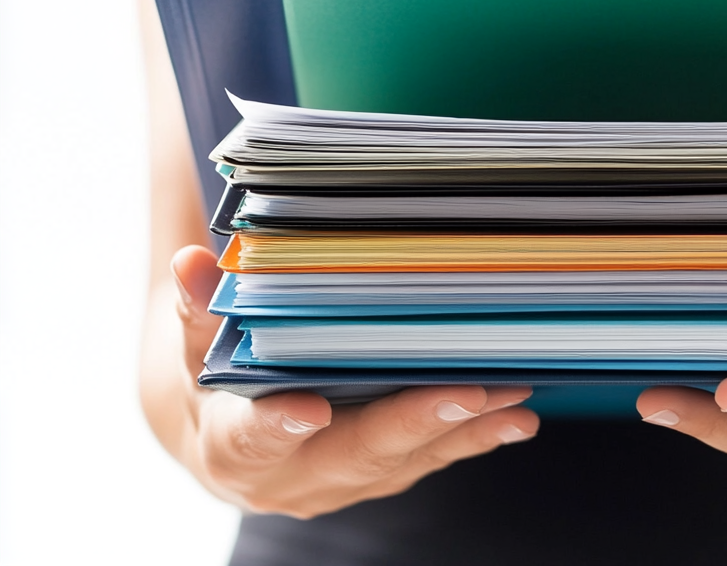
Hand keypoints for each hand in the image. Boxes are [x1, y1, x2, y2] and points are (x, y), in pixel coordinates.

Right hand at [165, 245, 539, 517]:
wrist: (228, 446)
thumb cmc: (212, 386)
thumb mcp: (192, 350)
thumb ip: (197, 311)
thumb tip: (190, 262)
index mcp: (234, 446)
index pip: (253, 438)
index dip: (279, 424)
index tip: (307, 407)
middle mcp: (292, 479)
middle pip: (354, 453)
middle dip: (412, 423)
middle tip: (466, 391)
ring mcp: (342, 485)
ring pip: (405, 462)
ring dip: (462, 431)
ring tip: (511, 399)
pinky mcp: (379, 481)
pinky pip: (429, 463)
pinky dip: (473, 440)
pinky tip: (516, 419)